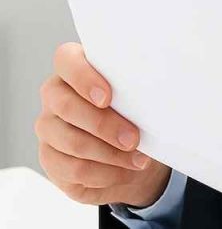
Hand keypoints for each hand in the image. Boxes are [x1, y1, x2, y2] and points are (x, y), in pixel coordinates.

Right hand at [35, 42, 170, 206]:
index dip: (83, 77)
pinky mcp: (50, 158)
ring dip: (110, 154)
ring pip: (72, 142)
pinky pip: (74, 169)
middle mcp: (56, 95)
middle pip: (66, 106)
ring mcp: (49, 127)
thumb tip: (161, 91)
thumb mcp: (142, 97)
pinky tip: (125, 171)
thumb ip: (140, 88)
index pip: (66, 59)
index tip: (107, 97)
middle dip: (104, 125)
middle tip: (134, 139)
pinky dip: (105, 173)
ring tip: (139, 159)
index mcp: (76, 69)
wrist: (131, 154)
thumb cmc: (137, 114)